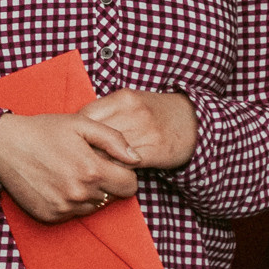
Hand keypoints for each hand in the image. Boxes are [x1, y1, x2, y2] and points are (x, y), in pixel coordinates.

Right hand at [0, 112, 140, 223]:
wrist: (2, 146)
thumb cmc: (42, 131)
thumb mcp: (80, 124)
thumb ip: (114, 140)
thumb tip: (135, 158)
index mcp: (92, 171)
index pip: (130, 186)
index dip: (123, 173)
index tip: (109, 164)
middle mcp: (80, 193)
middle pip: (112, 197)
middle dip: (105, 183)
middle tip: (84, 166)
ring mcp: (64, 207)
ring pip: (93, 206)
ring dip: (88, 194)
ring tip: (68, 174)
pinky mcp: (50, 216)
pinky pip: (73, 214)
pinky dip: (69, 202)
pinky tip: (56, 184)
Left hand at [78, 88, 195, 169]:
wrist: (194, 121)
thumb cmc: (154, 113)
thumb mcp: (129, 102)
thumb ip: (104, 111)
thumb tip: (73, 128)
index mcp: (122, 98)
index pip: (85, 117)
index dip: (77, 133)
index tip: (75, 143)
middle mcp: (133, 112)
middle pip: (94, 136)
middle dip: (85, 149)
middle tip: (80, 159)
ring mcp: (145, 131)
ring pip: (107, 151)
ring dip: (99, 161)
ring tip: (94, 166)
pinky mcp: (155, 150)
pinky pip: (124, 164)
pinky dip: (116, 169)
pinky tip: (115, 170)